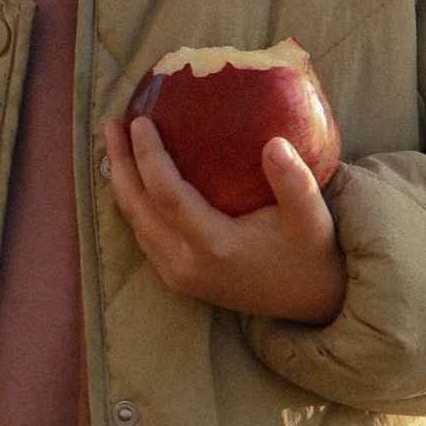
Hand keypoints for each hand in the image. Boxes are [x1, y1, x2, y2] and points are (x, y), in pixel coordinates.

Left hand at [102, 114, 345, 326]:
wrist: (311, 303)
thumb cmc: (312, 255)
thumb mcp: (313, 219)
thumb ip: (295, 183)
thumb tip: (275, 143)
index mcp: (215, 247)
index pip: (166, 195)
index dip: (148, 157)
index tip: (141, 121)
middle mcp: (187, 264)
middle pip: (137, 208)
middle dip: (120, 164)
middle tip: (112, 125)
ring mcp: (178, 276)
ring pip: (134, 224)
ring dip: (122, 183)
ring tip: (117, 144)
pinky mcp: (179, 279)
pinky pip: (144, 236)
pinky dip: (135, 203)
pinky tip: (136, 177)